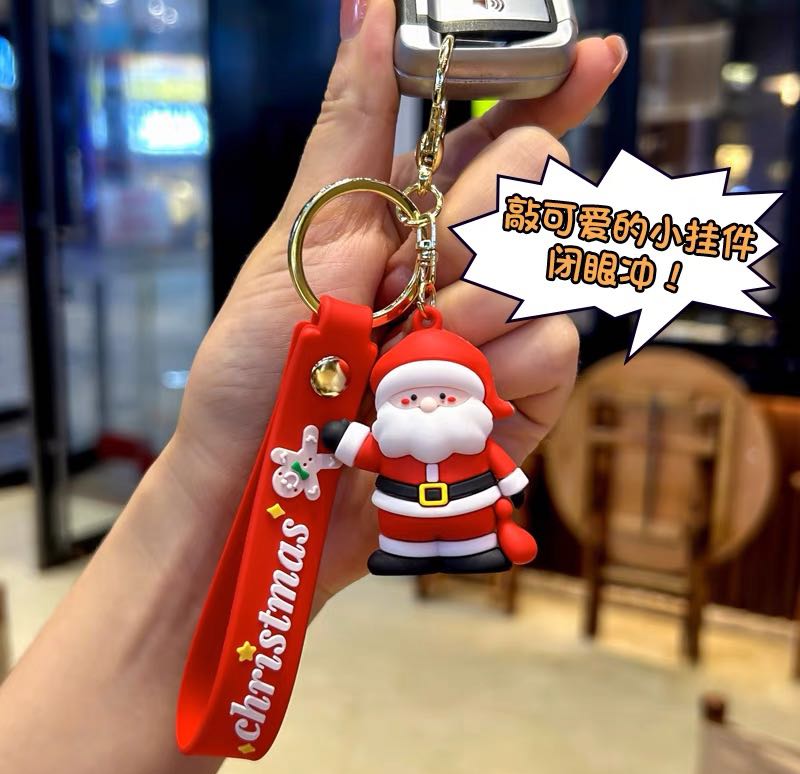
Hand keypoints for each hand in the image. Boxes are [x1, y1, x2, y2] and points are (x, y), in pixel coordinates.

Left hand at [170, 0, 626, 607]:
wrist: (265, 489)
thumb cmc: (258, 369)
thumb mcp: (297, 242)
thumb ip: (350, 131)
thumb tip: (368, 4)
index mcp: (408, 216)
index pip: (496, 137)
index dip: (549, 91)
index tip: (596, 58)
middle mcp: (459, 263)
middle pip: (538, 187)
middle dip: (480, 223)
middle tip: (416, 279)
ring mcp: (493, 331)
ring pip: (553, 269)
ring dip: (481, 303)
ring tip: (415, 352)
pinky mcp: (517, 398)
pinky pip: (557, 350)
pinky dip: (506, 365)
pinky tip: (460, 391)